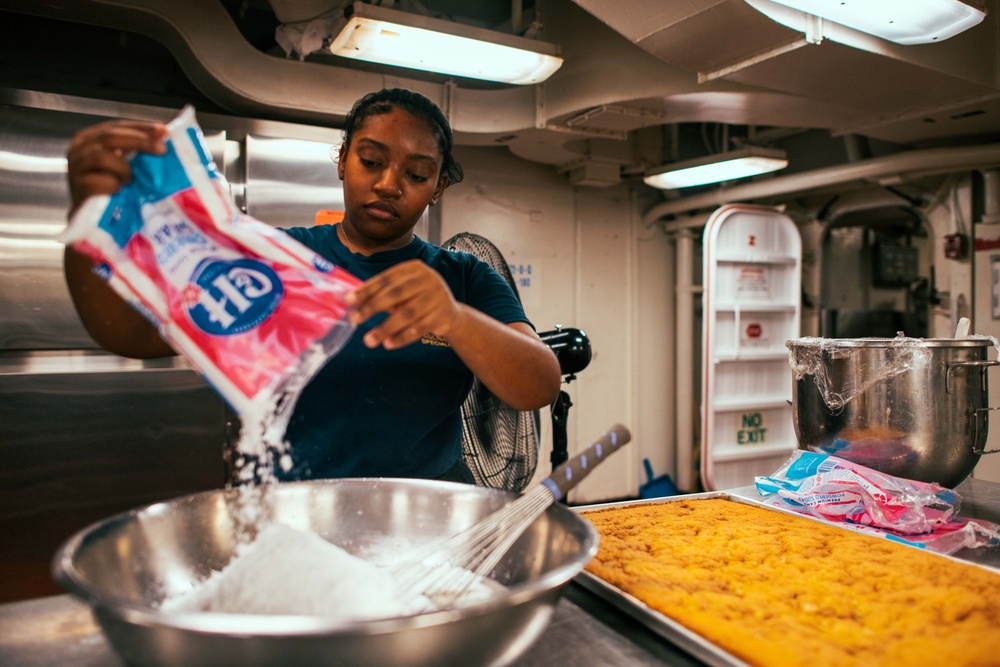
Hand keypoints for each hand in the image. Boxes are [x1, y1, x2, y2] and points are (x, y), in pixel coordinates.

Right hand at [66, 120, 167, 212]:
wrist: (90, 214)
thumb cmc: (109, 186)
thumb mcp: (122, 163)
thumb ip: (136, 148)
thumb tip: (163, 134)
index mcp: (90, 138)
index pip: (117, 127)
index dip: (140, 128)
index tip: (163, 131)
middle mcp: (79, 149)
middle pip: (109, 137)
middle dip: (139, 141)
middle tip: (161, 149)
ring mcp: (76, 168)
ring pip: (101, 157)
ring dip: (123, 167)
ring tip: (133, 179)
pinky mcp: (77, 188)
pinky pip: (96, 182)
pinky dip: (112, 185)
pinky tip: (120, 190)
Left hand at [345, 259, 463, 348]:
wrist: (450, 314)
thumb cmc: (418, 299)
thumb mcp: (403, 292)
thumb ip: (382, 294)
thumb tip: (352, 301)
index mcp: (414, 268)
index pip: (386, 279)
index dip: (366, 290)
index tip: (348, 301)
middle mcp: (428, 278)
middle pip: (395, 294)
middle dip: (372, 307)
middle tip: (354, 319)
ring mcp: (437, 296)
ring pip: (407, 313)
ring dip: (385, 328)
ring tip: (369, 340)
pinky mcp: (443, 315)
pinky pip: (419, 328)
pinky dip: (402, 337)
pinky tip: (388, 344)